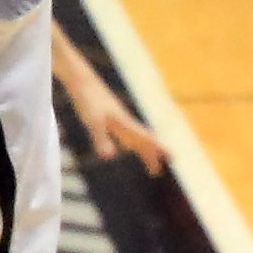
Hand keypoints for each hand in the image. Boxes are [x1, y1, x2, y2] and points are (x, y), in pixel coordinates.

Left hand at [51, 40, 164, 174]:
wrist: (81, 80)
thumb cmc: (87, 99)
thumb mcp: (93, 122)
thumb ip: (101, 139)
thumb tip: (108, 157)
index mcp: (124, 123)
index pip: (145, 138)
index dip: (157, 147)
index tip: (171, 156)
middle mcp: (124, 122)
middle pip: (143, 141)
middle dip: (152, 156)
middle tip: (158, 172)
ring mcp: (117, 119)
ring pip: (135, 139)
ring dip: (143, 152)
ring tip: (150, 166)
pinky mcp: (108, 117)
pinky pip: (124, 134)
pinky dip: (130, 143)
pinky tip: (126, 147)